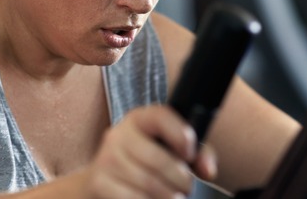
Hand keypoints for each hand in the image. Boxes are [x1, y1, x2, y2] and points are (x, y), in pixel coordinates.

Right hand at [82, 104, 216, 198]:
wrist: (105, 179)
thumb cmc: (145, 162)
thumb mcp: (171, 149)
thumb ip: (197, 154)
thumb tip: (208, 170)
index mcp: (139, 119)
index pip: (160, 116)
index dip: (180, 135)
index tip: (189, 154)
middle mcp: (119, 134)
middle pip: (158, 159)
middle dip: (181, 180)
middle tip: (187, 188)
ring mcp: (106, 159)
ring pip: (148, 183)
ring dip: (169, 196)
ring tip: (175, 197)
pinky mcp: (98, 182)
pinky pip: (132, 198)